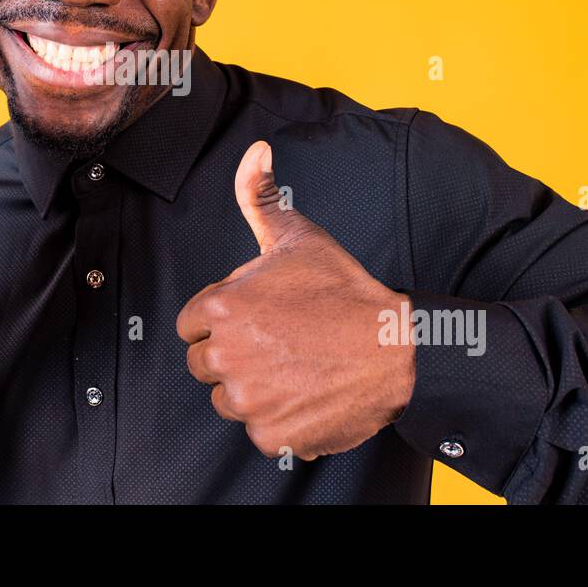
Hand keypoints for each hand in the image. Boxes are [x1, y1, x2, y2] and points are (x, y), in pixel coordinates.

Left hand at [176, 140, 416, 460]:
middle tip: (279, 342)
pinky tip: (307, 394)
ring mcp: (247, 399)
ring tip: (294, 366)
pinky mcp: (270, 434)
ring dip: (253, 388)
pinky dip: (279, 419)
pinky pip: (258, 430)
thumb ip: (259, 196)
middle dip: (234, 354)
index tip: (258, 318)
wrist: (396, 348)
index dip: (223, 319)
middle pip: (204, 363)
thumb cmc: (345, 292)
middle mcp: (225, 355)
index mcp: (221, 307)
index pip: (191, 324)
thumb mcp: (297, 236)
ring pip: (228, 398)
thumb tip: (255, 152)